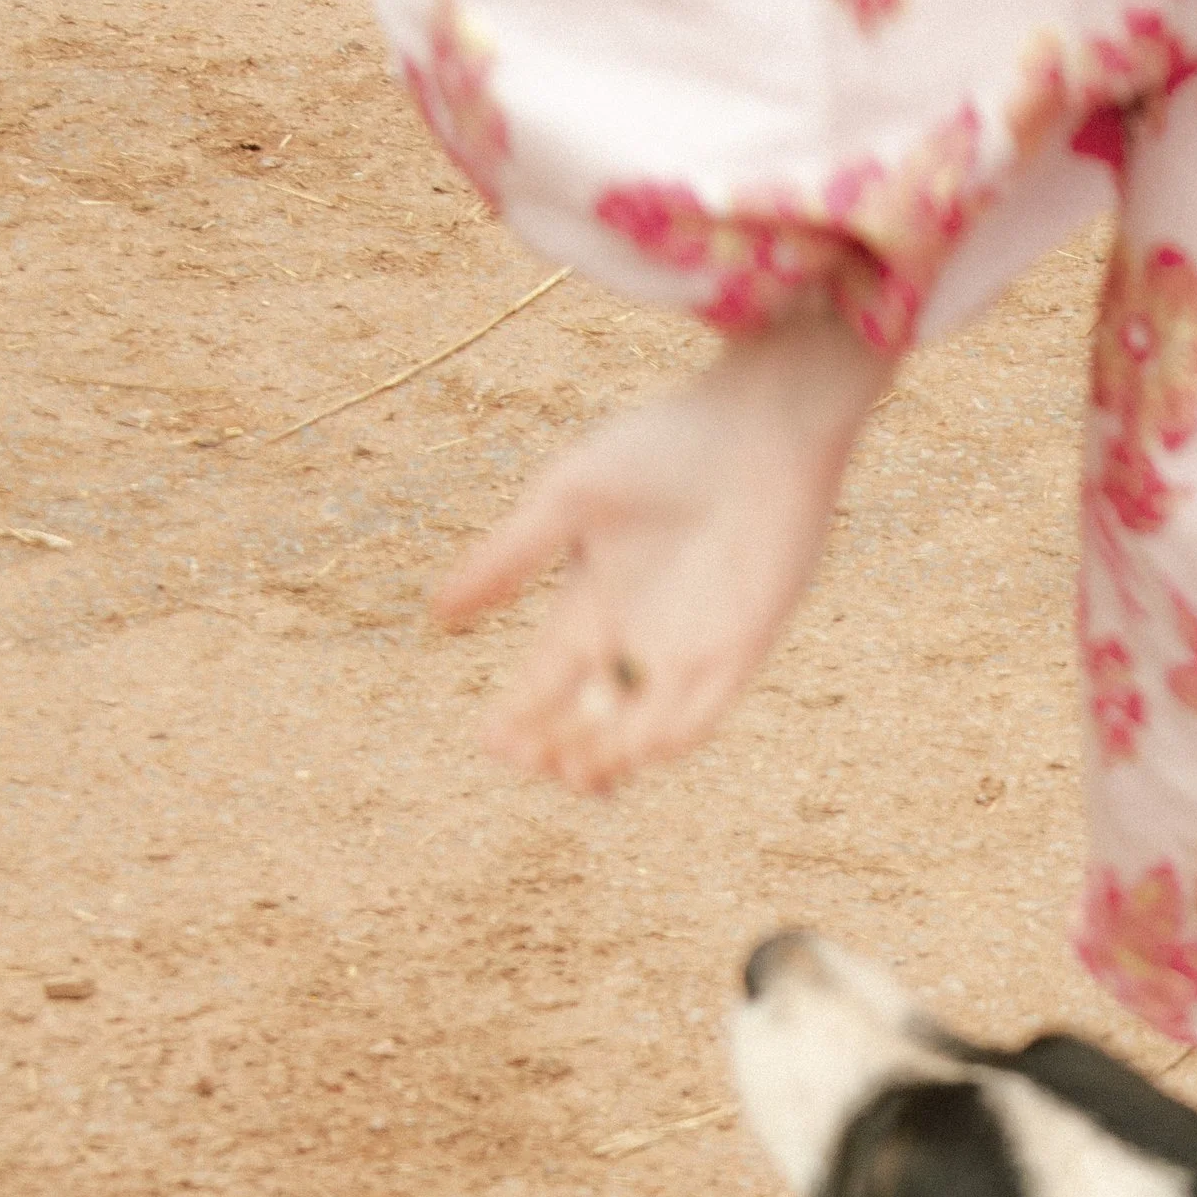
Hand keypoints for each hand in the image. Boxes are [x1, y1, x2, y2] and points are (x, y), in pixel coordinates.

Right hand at [435, 313, 892, 793]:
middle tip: (531, 756)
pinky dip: (664, 738)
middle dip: (556, 750)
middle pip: (588, 723)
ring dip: (605, 758)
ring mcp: (689, 650)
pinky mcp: (740, 652)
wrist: (757, 430)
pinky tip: (635, 746)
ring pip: (640, 732)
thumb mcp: (567, 501)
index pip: (545, 683)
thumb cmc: (663, 449)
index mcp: (591, 606)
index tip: (489, 742)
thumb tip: (439, 613)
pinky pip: (700, 715)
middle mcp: (637, 639)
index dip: (518, 719)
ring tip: (572, 766)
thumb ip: (509, 557)